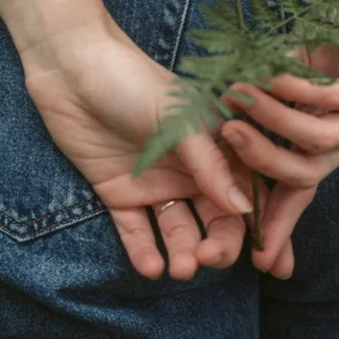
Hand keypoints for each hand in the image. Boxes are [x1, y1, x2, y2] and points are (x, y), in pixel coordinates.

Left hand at [19, 13, 295, 279]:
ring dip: (183, 252)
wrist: (72, 69)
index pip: (246, 191)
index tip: (266, 258)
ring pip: (179, 230)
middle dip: (219, 244)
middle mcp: (191, 168)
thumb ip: (210, 164)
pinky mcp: (119, 192)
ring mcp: (155, 182)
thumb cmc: (133, 80)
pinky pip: (137, 230)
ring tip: (179, 269)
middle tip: (206, 258)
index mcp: (216, 145)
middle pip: (216, 219)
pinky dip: (145, 251)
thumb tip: (243, 208)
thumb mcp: (179, 120)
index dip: (259, 225)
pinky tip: (151, 267)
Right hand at [220, 0, 338, 270]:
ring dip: (274, 121)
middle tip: (226, 135)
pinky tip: (274, 76)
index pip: (302, 187)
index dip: (280, 223)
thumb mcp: (294, 63)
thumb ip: (268, 89)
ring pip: (319, 141)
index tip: (257, 257)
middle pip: (306, 172)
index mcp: (335, 135)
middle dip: (261, 160)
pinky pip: (336, 102)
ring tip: (241, 97)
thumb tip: (223, 106)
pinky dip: (299, 91)